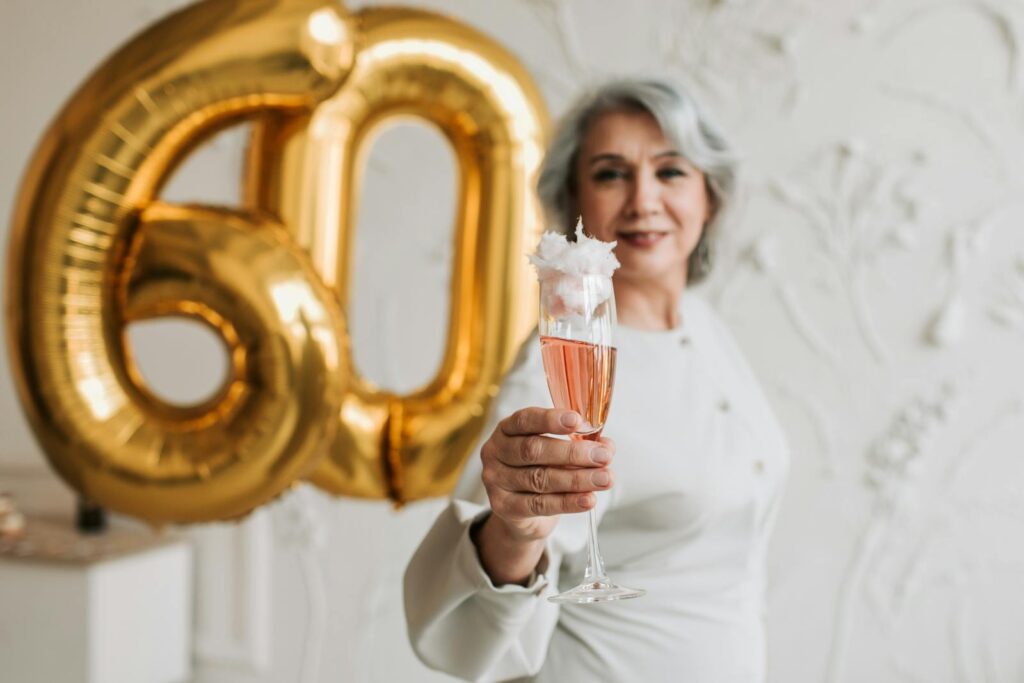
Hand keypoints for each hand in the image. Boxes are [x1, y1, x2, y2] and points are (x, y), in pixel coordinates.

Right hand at [480, 407, 614, 543]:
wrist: (519, 512)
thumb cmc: (539, 470)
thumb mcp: (556, 453)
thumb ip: (579, 444)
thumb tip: (607, 446)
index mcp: (506, 430)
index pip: (525, 420)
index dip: (550, 420)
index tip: (578, 421)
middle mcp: (495, 452)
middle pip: (533, 450)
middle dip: (573, 453)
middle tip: (603, 456)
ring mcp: (496, 480)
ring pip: (540, 479)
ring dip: (577, 479)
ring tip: (604, 478)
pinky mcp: (503, 507)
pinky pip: (539, 505)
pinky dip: (568, 502)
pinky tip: (588, 499)